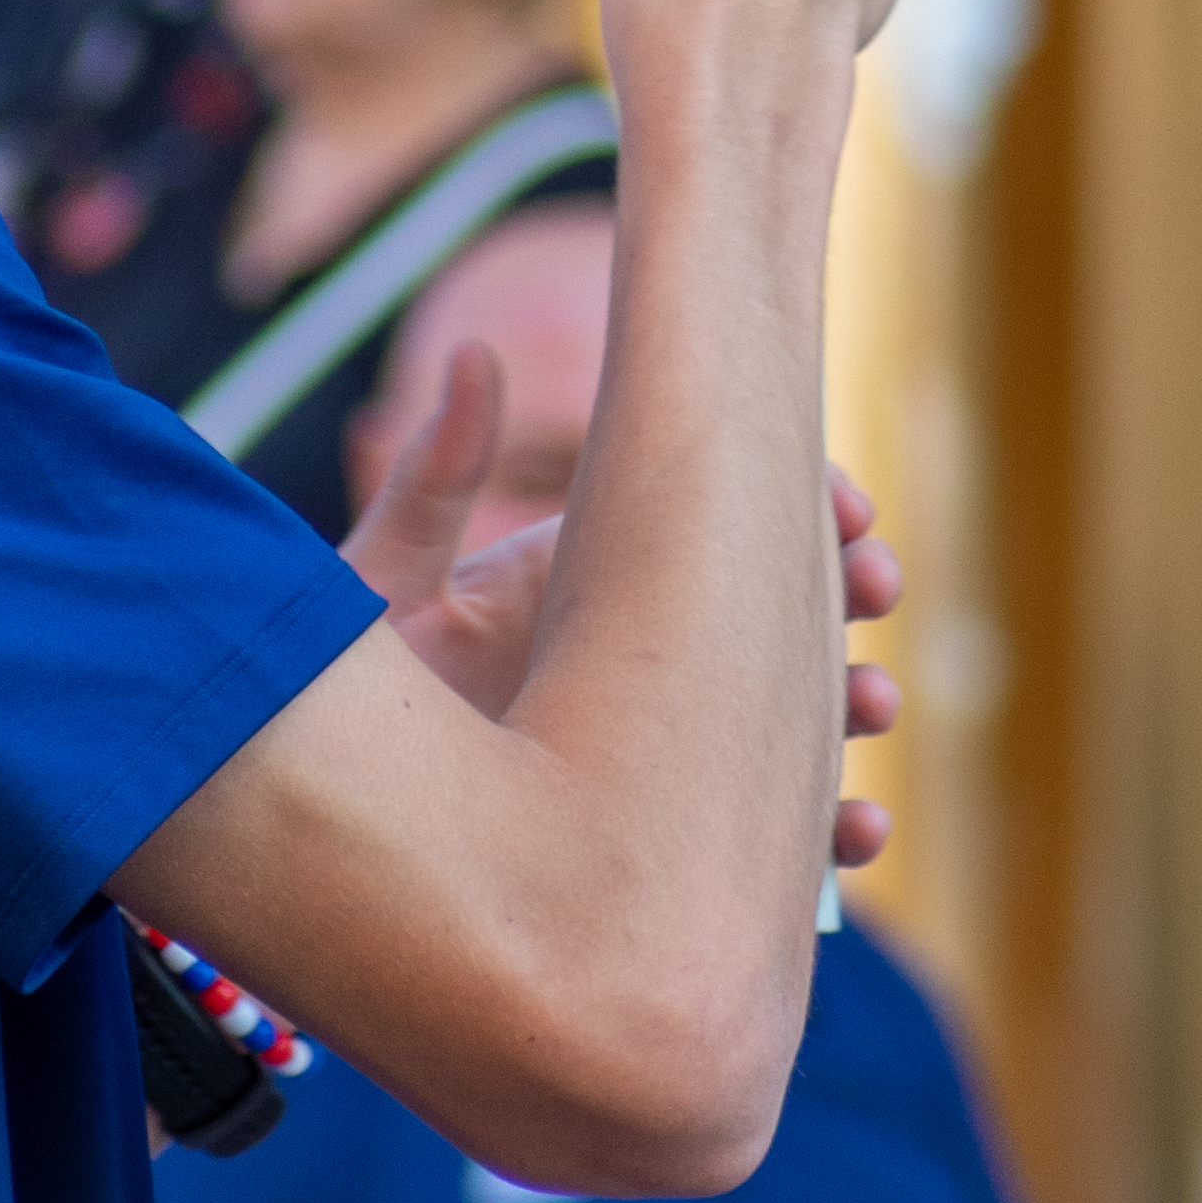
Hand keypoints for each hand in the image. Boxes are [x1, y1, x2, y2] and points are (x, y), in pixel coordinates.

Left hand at [355, 355, 903, 866]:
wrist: (321, 849)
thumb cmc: (328, 707)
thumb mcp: (375, 592)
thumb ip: (426, 487)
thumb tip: (477, 353)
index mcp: (571, 581)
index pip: (699, 524)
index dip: (787, 505)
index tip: (848, 503)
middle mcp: (618, 662)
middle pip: (759, 617)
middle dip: (839, 597)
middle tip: (880, 584)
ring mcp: (637, 753)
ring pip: (774, 727)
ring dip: (844, 715)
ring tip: (876, 704)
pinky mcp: (648, 848)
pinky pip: (754, 844)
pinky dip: (822, 840)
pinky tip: (859, 838)